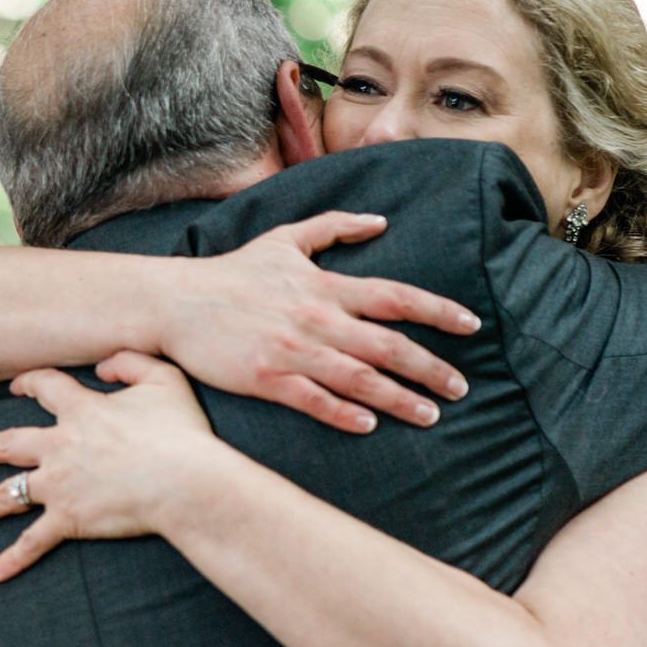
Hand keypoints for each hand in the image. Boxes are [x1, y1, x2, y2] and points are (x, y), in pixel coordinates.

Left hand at [0, 353, 234, 581]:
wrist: (184, 481)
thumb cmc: (180, 432)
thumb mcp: (164, 379)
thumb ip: (130, 363)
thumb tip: (102, 368)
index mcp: (81, 411)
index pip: (45, 389)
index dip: (29, 384)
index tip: (17, 386)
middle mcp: (59, 447)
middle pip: (8, 444)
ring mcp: (59, 485)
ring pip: (7, 494)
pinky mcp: (68, 518)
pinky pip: (33, 542)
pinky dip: (12, 558)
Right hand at [160, 211, 476, 432]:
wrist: (175, 303)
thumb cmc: (231, 273)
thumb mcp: (284, 239)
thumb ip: (334, 226)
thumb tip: (380, 221)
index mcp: (324, 285)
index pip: (395, 296)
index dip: (437, 310)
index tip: (471, 325)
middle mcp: (315, 318)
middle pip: (387, 344)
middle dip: (430, 368)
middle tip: (461, 388)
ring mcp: (291, 350)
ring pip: (358, 377)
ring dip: (398, 398)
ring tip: (430, 415)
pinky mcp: (264, 378)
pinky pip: (312, 399)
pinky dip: (342, 412)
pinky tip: (368, 425)